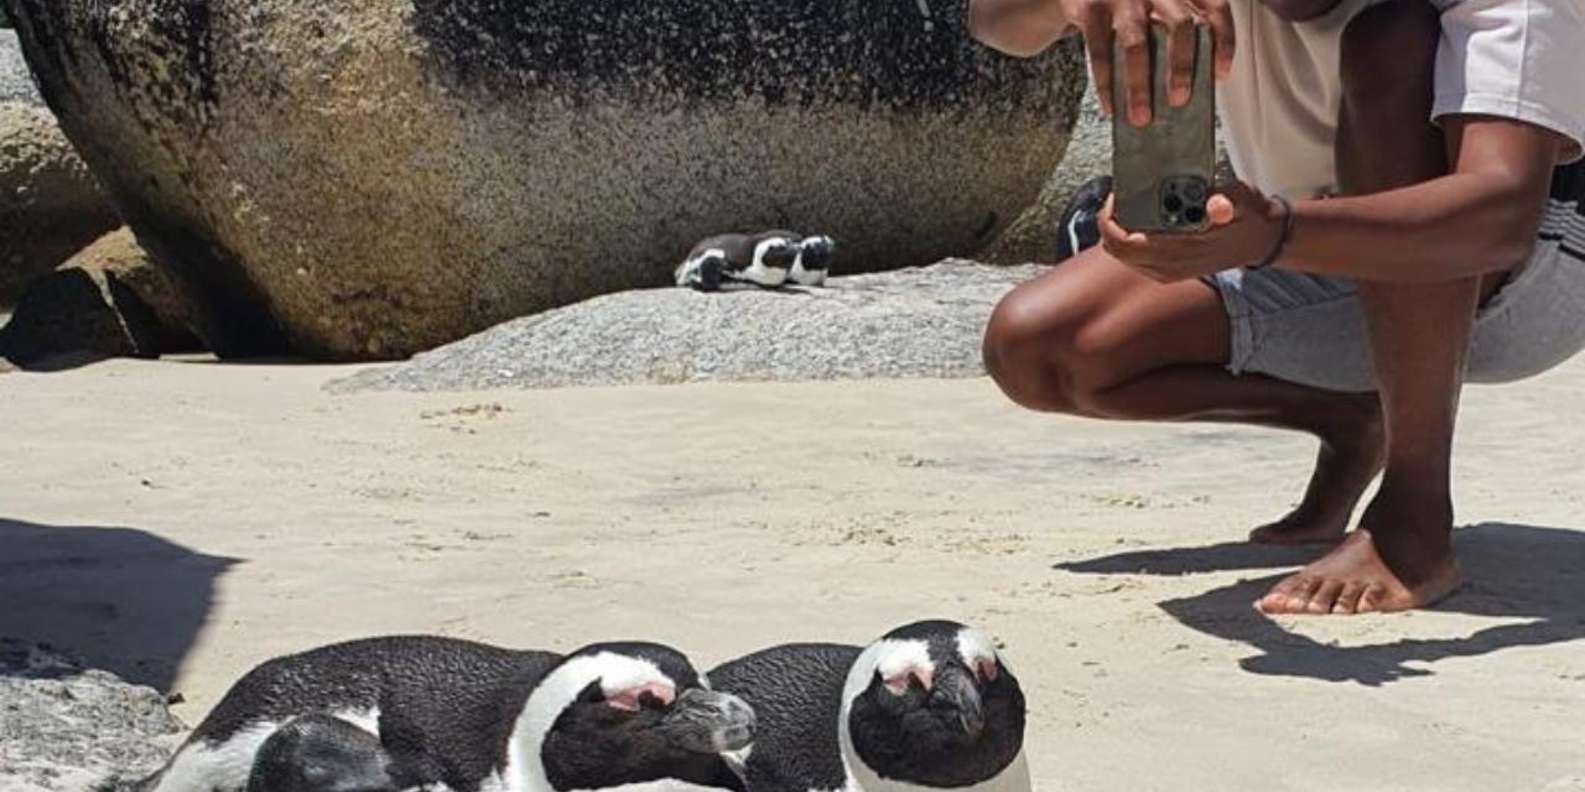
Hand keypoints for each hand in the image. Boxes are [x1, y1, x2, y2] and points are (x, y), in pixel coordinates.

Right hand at [1061, 0, 1234, 124]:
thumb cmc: (1124, 6)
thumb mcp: (1155, 7)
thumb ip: (1172, 30)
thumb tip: (1185, 87)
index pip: (1214, 6)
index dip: (1223, 40)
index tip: (1221, 74)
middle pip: (1180, 25)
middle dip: (1182, 67)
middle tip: (1179, 100)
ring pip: (1136, 44)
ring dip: (1139, 85)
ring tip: (1141, 117)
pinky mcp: (1091, 8)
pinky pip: (1100, 52)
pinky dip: (1105, 84)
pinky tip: (1111, 105)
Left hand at [1100, 181, 1284, 281]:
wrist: (1260, 242)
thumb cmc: (1248, 219)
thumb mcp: (1242, 200)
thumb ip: (1227, 200)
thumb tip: (1217, 205)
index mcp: (1182, 251)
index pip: (1125, 245)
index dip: (1110, 221)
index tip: (1115, 198)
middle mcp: (1169, 267)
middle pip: (1115, 251)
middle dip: (1110, 224)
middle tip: (1119, 199)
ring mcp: (1166, 272)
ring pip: (1122, 256)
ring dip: (1119, 231)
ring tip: (1131, 206)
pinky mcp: (1167, 272)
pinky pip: (1133, 258)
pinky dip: (1129, 239)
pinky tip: (1141, 220)